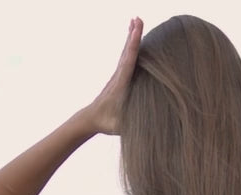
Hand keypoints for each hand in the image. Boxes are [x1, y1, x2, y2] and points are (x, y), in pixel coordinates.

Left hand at [85, 17, 142, 135]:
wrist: (91, 118)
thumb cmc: (107, 123)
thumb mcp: (120, 127)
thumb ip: (132, 125)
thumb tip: (149, 129)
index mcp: (120, 85)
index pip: (128, 63)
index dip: (133, 47)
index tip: (136, 32)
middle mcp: (118, 76)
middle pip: (127, 52)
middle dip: (133, 36)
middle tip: (138, 19)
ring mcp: (117, 75)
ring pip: (126, 52)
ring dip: (131, 36)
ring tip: (135, 20)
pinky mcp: (118, 76)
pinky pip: (126, 56)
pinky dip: (130, 44)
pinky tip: (132, 37)